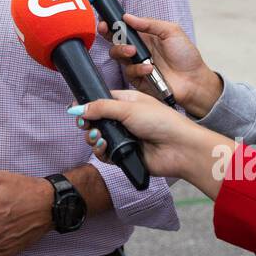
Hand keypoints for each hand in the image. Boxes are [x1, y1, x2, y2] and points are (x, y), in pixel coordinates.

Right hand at [73, 91, 229, 195]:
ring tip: (99, 137)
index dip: (87, 105)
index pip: (101, 101)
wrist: (180, 148)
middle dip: (88, 123)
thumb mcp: (129, 108)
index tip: (75, 110)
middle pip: (97, 121)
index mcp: (127, 102)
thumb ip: (101, 107)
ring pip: (99, 138)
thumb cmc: (162, 122)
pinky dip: (102, 152)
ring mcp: (125, 137)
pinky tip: (105, 147)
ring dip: (94, 138)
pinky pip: (106, 154)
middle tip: (85, 125)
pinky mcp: (126, 154)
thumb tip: (78, 108)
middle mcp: (125, 119)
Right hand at [101, 13, 221, 116]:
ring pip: (117, 56)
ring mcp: (136, 64)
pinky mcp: (137, 79)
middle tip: (109, 32)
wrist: (194, 81)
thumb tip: (128, 17)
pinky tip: (150, 68)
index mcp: (145, 36)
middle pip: (114, 41)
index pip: (123, 28)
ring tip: (133, 51)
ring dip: (122, 51)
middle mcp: (138, 50)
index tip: (105, 22)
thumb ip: (150, 23)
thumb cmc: (186, 56)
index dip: (111, 24)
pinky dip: (137, 69)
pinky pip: (128, 72)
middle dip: (108, 35)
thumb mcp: (172, 32)